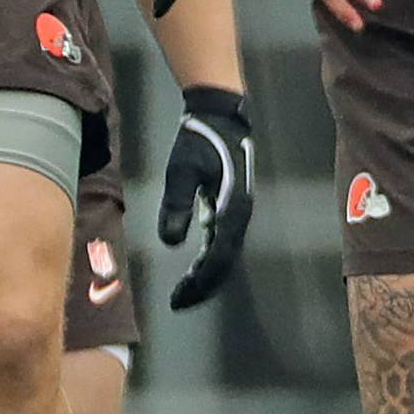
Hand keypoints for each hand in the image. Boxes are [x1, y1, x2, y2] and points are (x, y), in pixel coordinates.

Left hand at [157, 85, 254, 309]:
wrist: (221, 113)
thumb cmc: (201, 139)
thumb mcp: (182, 170)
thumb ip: (177, 205)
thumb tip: (172, 241)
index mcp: (233, 209)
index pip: (217, 257)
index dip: (199, 281)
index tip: (179, 297)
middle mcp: (241, 214)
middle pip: (225, 261)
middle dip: (204, 283)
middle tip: (180, 300)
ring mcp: (240, 209)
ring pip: (225, 252)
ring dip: (207, 272)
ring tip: (186, 286)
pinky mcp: (233, 204)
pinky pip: (224, 239)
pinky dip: (210, 255)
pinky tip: (196, 260)